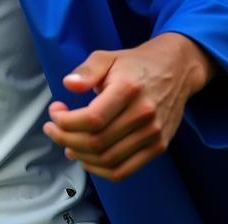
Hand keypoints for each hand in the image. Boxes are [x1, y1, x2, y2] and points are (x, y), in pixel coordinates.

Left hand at [43, 32, 215, 181]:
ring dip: (80, 156)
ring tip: (66, 144)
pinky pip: (125, 170)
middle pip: (98, 142)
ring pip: (109, 159)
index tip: (54, 112)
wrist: (174, 71)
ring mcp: (153, 134)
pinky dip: (101, 170)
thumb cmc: (134, 64)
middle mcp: (143, 114)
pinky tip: (85, 158)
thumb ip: (86, 70)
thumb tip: (68, 85)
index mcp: (128, 89)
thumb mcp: (106, 57)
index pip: (93, 118)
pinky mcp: (158, 147)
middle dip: (66, 139)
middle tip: (52, 129)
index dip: (66, 121)